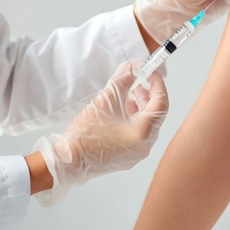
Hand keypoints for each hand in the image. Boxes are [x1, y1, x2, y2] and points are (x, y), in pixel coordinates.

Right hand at [32, 61, 167, 203]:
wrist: (68, 162)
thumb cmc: (86, 135)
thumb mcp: (105, 101)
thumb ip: (121, 80)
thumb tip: (130, 67)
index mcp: (144, 132)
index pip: (161, 102)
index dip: (156, 83)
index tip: (149, 71)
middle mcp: (145, 145)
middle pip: (156, 114)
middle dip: (148, 93)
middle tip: (138, 79)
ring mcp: (137, 154)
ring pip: (147, 124)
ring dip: (140, 106)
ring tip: (127, 92)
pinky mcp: (128, 157)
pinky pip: (139, 134)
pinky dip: (134, 119)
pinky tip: (121, 110)